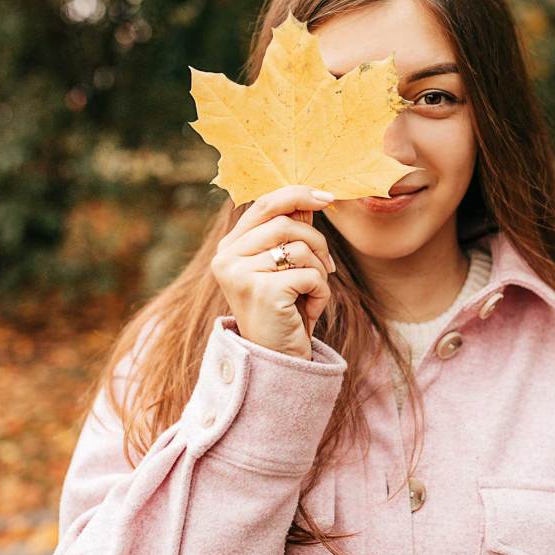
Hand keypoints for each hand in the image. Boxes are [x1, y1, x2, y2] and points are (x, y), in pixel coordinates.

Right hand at [211, 185, 336, 359]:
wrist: (276, 360)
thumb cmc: (284, 310)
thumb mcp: (284, 266)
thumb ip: (291, 232)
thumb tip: (309, 197)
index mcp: (229, 247)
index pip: (264, 204)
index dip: (298, 195)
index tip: (328, 197)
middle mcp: (226, 258)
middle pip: (286, 223)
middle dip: (318, 242)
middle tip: (328, 267)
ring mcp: (240, 274)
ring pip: (300, 247)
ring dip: (320, 270)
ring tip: (313, 293)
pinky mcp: (262, 291)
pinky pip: (309, 274)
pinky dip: (320, 292)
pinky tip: (308, 311)